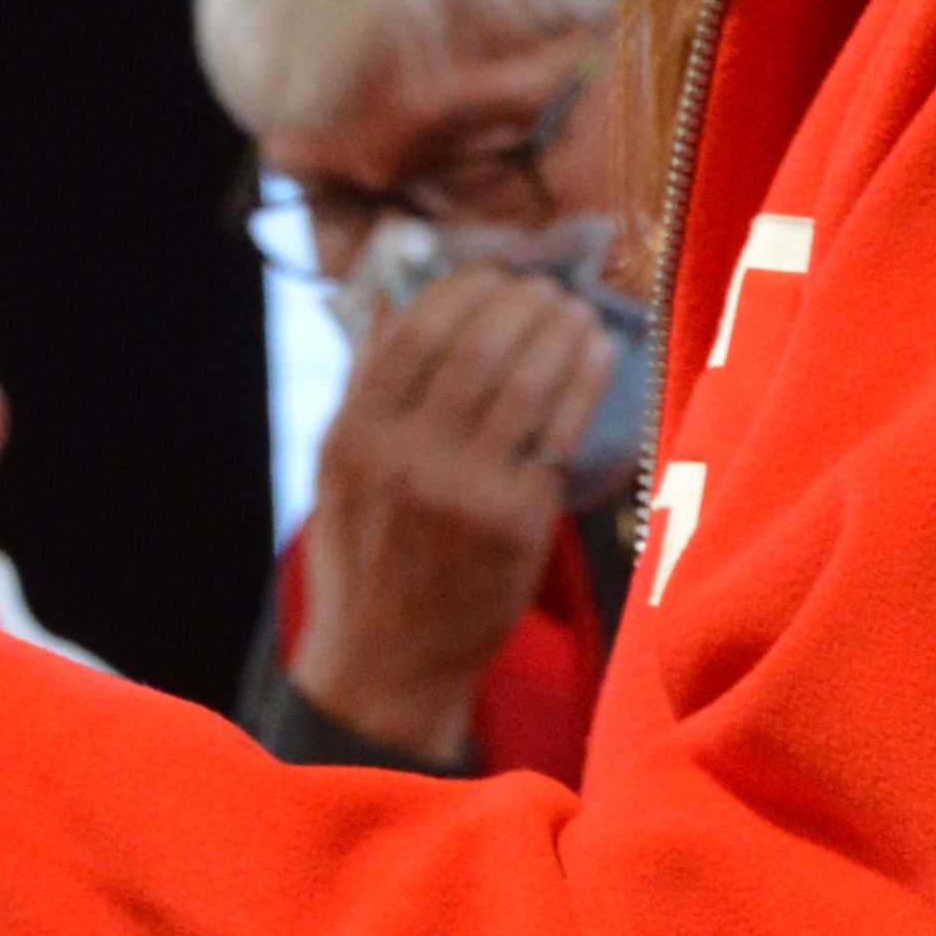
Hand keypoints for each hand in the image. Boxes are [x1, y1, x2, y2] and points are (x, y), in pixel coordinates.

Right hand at [292, 272, 619, 762]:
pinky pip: (561, 432)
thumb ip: (365, 389)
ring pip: (526, 383)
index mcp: (353, 438)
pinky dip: (584, 381)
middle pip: (477, 348)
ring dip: (560, 332)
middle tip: (544, 287)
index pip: (414, 334)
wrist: (389, 660)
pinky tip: (598, 354)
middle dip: (520, 303)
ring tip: (577, 311)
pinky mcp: (517, 525)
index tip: (490, 274)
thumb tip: (394, 303)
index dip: (461, 290)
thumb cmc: (365, 557)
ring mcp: (464, 493)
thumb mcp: (338, 472)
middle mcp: (405, 461)